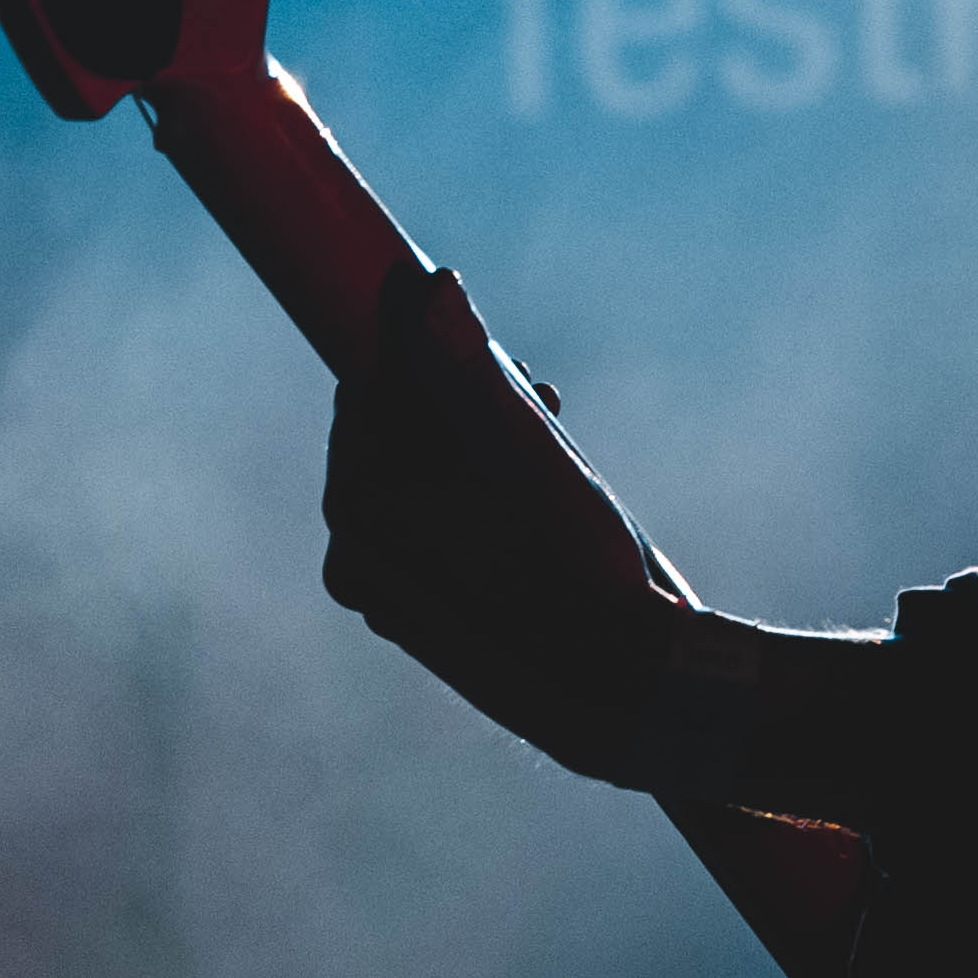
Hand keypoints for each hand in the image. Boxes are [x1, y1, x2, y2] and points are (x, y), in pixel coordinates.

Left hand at [323, 265, 708, 784]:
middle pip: (394, 438)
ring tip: (554, 454)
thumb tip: (424, 283)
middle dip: (466, 405)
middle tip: (547, 400)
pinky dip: (474, 509)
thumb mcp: (531, 449)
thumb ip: (466, 364)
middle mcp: (353, 554)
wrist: (624, 693)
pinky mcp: (418, 625)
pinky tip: (537, 516)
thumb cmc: (580, 565)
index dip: (440, 353)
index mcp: (359, 504)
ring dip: (478, 453)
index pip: (372, 384)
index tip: (509, 358)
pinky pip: (429, 537)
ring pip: (418, 486)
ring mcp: (382, 596)